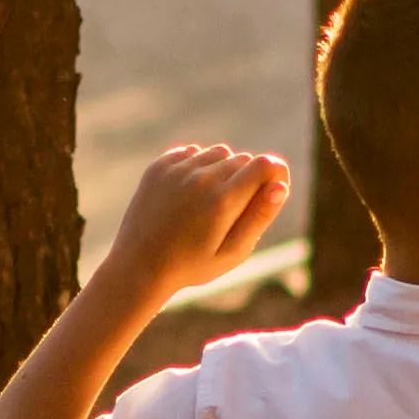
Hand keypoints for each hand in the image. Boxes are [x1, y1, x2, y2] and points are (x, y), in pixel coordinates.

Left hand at [104, 141, 289, 293]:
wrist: (138, 266)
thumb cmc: (192, 265)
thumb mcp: (234, 252)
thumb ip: (260, 217)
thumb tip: (280, 185)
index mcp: (224, 200)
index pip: (266, 165)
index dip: (276, 175)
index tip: (271, 191)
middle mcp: (201, 177)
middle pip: (244, 159)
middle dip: (248, 179)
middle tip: (233, 212)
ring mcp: (177, 169)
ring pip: (219, 153)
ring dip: (224, 170)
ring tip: (213, 201)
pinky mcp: (159, 166)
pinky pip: (193, 152)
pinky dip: (199, 166)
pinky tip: (191, 193)